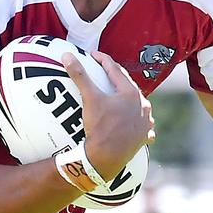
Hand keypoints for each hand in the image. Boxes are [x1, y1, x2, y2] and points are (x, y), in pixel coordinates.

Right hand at [62, 50, 154, 180]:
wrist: (106, 157)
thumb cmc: (100, 127)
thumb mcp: (89, 99)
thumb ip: (80, 76)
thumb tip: (67, 55)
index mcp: (131, 93)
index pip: (116, 71)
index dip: (103, 61)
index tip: (94, 56)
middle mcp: (143, 106)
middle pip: (129, 87)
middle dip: (117, 80)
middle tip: (105, 75)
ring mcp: (145, 123)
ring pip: (139, 106)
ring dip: (130, 101)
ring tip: (120, 99)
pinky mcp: (144, 138)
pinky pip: (144, 127)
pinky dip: (139, 123)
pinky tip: (135, 124)